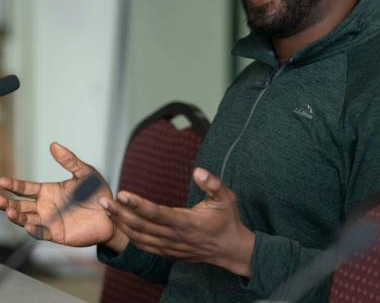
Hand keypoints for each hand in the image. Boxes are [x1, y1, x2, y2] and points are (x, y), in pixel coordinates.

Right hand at [0, 143, 127, 250]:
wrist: (112, 212)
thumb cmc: (98, 192)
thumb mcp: (85, 172)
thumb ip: (69, 160)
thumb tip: (53, 145)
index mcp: (49, 191)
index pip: (25, 188)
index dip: (13, 185)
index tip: (1, 181)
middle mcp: (46, 206)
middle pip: (20, 206)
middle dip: (7, 203)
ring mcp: (50, 221)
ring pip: (26, 220)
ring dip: (16, 216)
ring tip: (9, 210)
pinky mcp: (58, 234)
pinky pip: (42, 233)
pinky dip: (34, 230)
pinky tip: (27, 225)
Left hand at [100, 168, 254, 276]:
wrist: (230, 249)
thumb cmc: (227, 220)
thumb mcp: (226, 197)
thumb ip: (213, 183)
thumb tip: (198, 171)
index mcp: (186, 222)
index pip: (156, 213)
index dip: (138, 204)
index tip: (122, 193)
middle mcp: (174, 237)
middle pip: (141, 226)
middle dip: (120, 213)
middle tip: (104, 200)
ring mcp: (170, 247)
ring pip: (139, 238)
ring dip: (121, 224)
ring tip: (107, 210)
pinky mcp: (168, 253)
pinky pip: (144, 246)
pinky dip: (129, 236)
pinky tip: (121, 226)